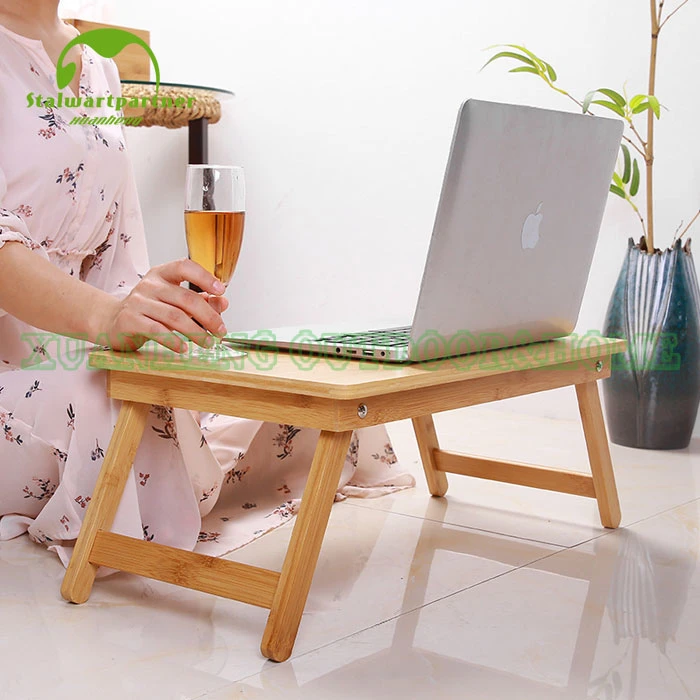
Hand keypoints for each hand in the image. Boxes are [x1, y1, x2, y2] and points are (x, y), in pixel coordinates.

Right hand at [99, 259, 228, 352]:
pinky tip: (183, 348)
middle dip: (209, 317)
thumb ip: (199, 300)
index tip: (221, 290)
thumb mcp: (174, 302)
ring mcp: (137, 302)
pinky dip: (174, 341)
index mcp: (161, 274)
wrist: (111, 321)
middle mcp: (149, 285)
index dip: (204, 277)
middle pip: (186, 299)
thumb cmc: (148, 311)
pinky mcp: (129, 320)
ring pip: (174, 317)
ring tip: (207, 343)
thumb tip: (223, 302)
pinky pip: (157, 331)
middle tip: (220, 331)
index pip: (184, 267)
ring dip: (196, 332)